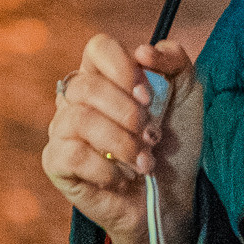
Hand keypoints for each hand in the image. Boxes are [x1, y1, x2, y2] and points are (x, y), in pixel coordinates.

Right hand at [43, 34, 202, 243]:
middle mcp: (77, 98)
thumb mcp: (187, 93)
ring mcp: (62, 129)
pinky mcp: (56, 162)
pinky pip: (71, 154)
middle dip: (128, 114)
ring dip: (122, 143)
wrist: (171, 196)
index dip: (123, 69)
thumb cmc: (173, 141)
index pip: (98, 48)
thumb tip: (142, 51)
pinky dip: (107, 169)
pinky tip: (122, 177)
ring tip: (144, 160)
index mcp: (104, 74)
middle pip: (86, 86)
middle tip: (152, 136)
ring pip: (78, 119)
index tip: (149, 97)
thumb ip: (174, 59)